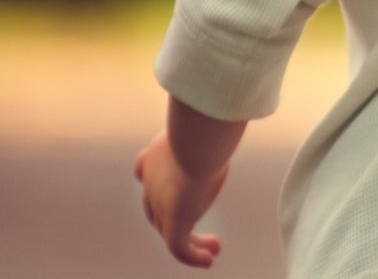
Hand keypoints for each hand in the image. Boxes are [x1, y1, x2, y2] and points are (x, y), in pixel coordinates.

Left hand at [134, 131, 228, 267]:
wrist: (195, 140)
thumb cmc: (206, 126)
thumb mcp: (205, 124)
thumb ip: (211, 126)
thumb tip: (230, 117)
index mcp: (154, 156)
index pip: (147, 175)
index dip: (158, 186)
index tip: (181, 188)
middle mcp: (151, 182)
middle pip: (157, 209)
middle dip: (178, 218)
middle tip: (201, 220)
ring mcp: (159, 203)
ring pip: (169, 230)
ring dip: (192, 241)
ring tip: (214, 247)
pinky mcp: (173, 221)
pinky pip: (179, 247)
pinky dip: (192, 256)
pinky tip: (208, 260)